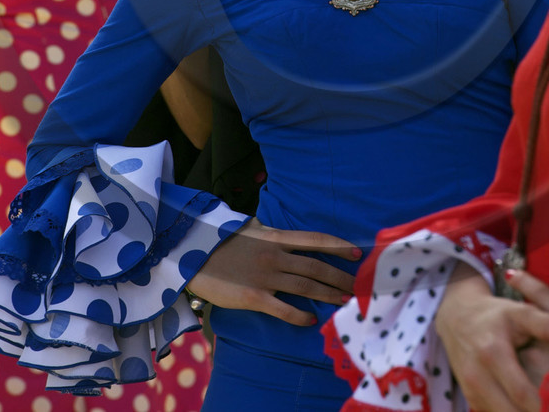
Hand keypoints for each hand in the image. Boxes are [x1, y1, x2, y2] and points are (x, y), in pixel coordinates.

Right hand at [186, 218, 361, 326]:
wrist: (190, 254)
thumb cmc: (219, 241)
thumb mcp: (247, 229)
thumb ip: (267, 232)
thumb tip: (277, 230)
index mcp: (275, 237)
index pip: (315, 240)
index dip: (339, 246)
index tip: (358, 253)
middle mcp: (274, 256)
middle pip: (316, 266)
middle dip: (340, 276)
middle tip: (358, 286)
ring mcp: (264, 277)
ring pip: (305, 286)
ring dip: (328, 294)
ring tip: (344, 301)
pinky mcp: (252, 297)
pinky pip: (282, 309)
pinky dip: (299, 315)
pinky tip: (311, 319)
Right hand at [434, 264, 548, 411]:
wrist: (457, 318)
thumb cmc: (495, 315)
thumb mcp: (519, 312)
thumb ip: (546, 323)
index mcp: (492, 354)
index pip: (522, 393)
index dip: (546, 405)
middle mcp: (477, 377)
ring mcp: (471, 391)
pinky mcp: (471, 399)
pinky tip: (533, 409)